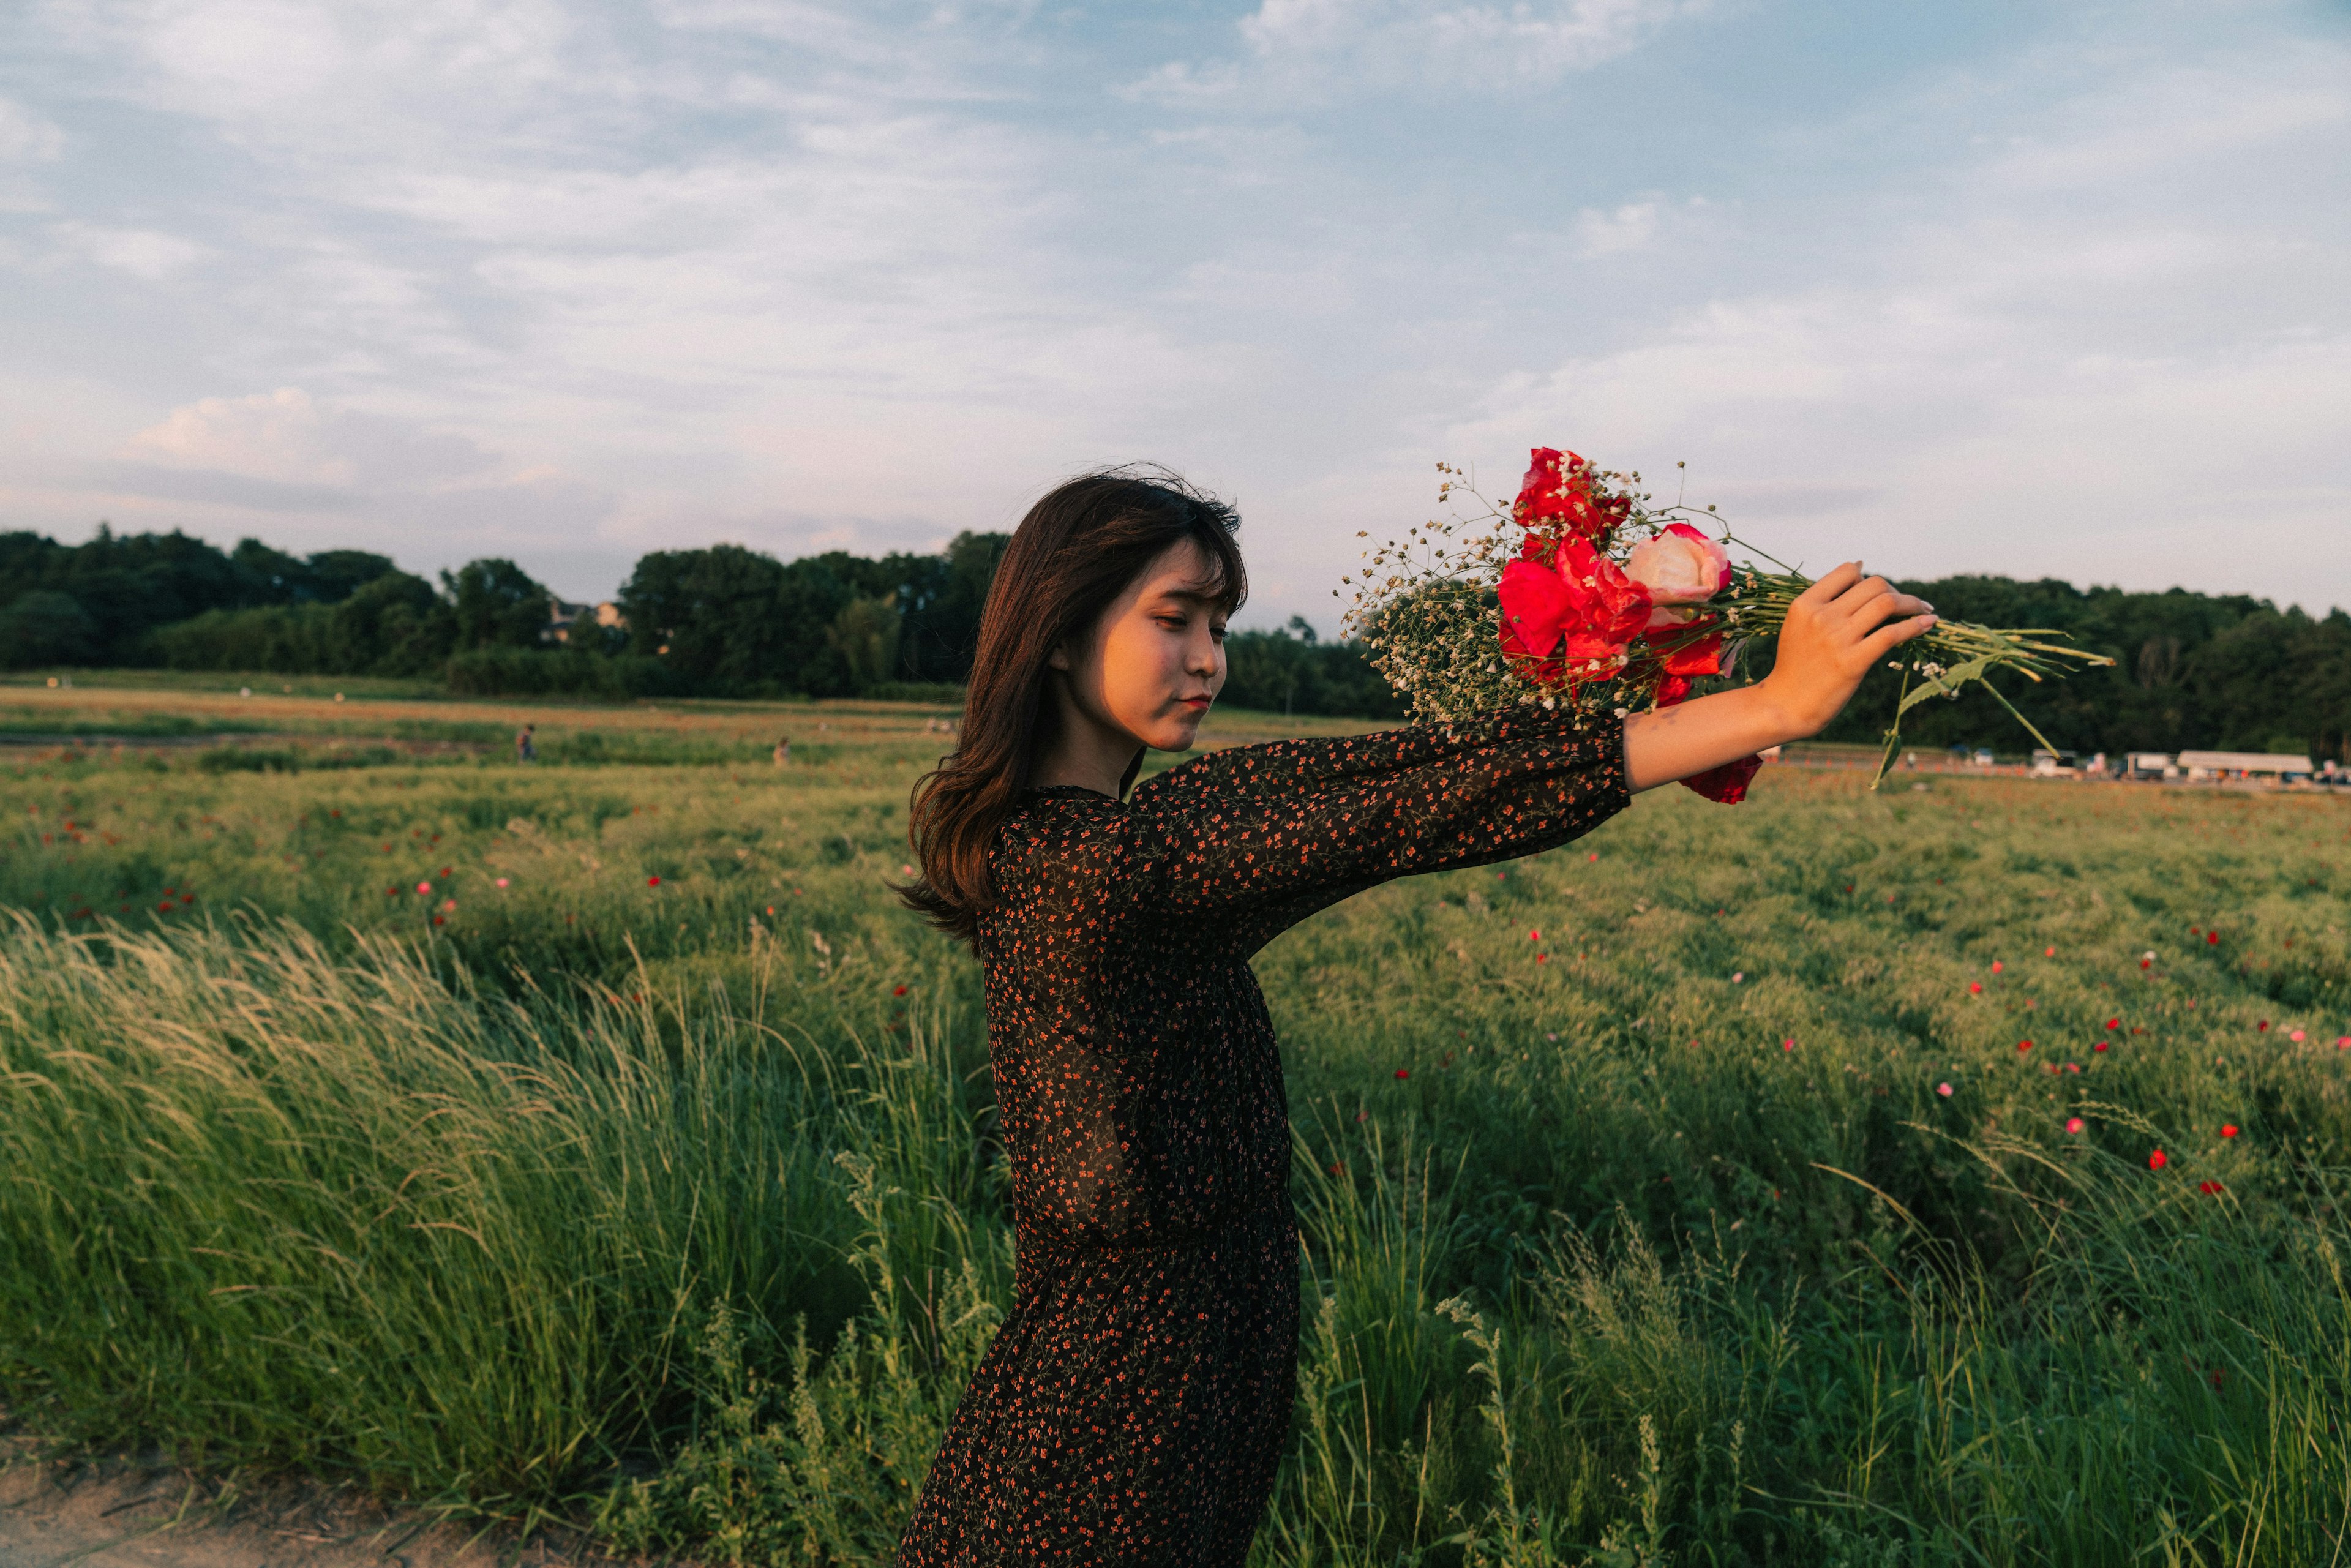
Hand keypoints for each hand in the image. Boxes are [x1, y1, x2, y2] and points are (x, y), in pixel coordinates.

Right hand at [1759, 563, 1936, 738]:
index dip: (1866, 578)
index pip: (1848, 571)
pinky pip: (1892, 634)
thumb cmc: (1796, 665)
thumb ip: (1824, 599)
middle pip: (1873, 584)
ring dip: (1912, 603)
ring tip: (1923, 610)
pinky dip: (1916, 626)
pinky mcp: (1853, 662)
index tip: (1877, 593)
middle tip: (1904, 605)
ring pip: (1886, 603)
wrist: (1787, 705)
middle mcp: (1821, 617)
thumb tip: (1860, 566)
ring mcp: (1837, 639)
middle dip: (1895, 591)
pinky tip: (1928, 624)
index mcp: (1805, 604)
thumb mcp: (1798, 624)